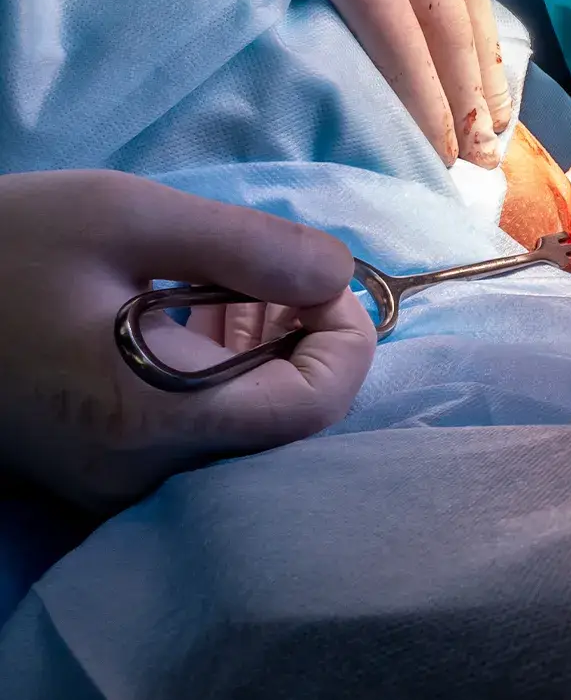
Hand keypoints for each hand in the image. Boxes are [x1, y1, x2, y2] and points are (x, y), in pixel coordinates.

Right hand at [0, 171, 375, 509]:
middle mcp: (140, 473)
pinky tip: (196, 314)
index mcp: (152, 412)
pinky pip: (196, 435)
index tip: (325, 281)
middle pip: (286, 425)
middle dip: (305, 342)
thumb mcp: (123, 215)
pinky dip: (221, 375)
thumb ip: (248, 245)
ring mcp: (114, 484)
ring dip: (265, 355)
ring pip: (244, 432)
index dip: (345, 341)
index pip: (313, 408)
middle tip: (279, 274)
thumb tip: (338, 271)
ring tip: (235, 283)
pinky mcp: (96, 473)